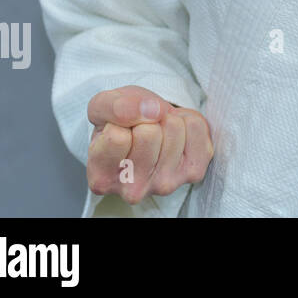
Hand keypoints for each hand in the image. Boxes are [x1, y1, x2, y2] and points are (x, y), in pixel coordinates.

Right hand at [86, 85, 213, 203]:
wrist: (149, 129)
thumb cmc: (121, 122)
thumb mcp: (102, 107)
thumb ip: (114, 106)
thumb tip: (152, 111)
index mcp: (101, 179)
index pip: (117, 137)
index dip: (121, 120)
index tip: (122, 129)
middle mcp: (133, 191)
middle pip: (149, 133)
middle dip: (146, 119)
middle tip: (142, 129)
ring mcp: (166, 184)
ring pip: (174, 127)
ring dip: (166, 119)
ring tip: (159, 131)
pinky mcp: (193, 172)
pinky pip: (195, 125)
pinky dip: (186, 118)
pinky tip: (176, 134)